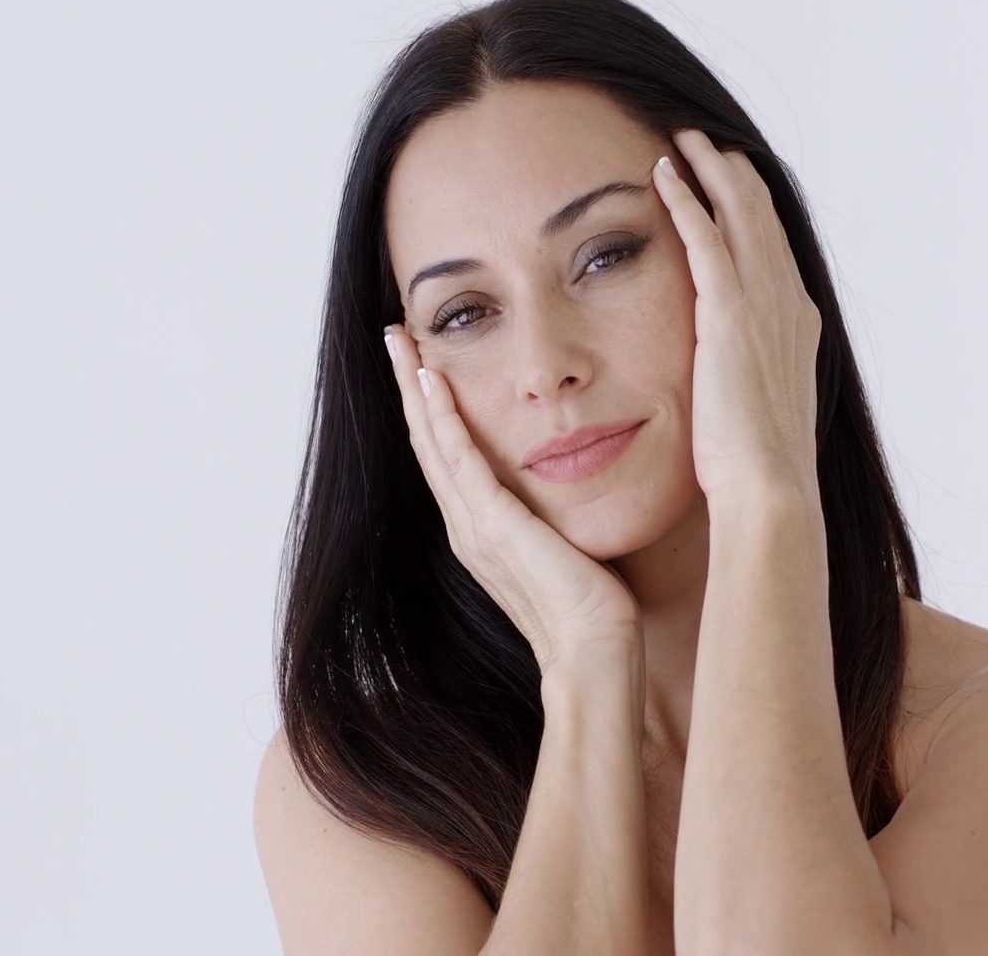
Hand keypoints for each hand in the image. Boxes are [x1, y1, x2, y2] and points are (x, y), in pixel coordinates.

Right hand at [383, 325, 640, 670]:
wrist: (593, 650)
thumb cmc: (593, 606)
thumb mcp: (565, 542)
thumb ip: (552, 512)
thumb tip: (568, 481)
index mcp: (480, 528)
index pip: (445, 454)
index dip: (428, 407)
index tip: (421, 362)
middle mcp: (466, 524)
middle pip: (425, 440)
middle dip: (408, 385)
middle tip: (394, 336)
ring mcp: (474, 525)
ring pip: (432, 441)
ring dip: (413, 387)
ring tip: (400, 341)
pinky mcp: (493, 525)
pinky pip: (460, 459)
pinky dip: (442, 417)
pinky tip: (431, 380)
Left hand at [651, 131, 822, 506]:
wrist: (769, 491)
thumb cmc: (756, 471)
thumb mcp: (757, 411)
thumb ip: (745, 376)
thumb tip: (726, 377)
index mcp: (798, 325)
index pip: (773, 247)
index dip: (751, 208)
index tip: (727, 181)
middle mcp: (789, 303)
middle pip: (763, 215)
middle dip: (733, 172)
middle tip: (703, 140)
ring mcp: (765, 304)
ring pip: (740, 211)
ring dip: (711, 168)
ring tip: (684, 137)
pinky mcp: (730, 313)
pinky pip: (706, 237)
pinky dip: (686, 199)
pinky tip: (661, 172)